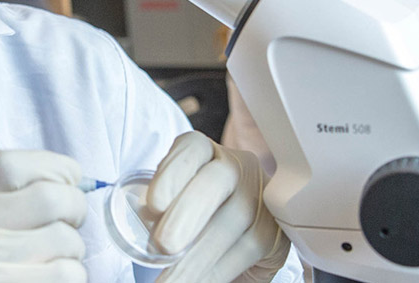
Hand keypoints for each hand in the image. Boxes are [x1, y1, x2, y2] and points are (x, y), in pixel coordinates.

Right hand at [0, 150, 88, 282]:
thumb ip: (6, 202)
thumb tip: (74, 182)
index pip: (12, 164)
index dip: (53, 169)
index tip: (67, 182)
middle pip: (50, 199)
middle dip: (74, 213)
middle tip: (66, 228)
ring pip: (68, 241)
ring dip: (71, 254)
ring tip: (47, 265)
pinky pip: (67, 275)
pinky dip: (67, 278)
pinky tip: (43, 282)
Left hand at [146, 132, 289, 282]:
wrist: (232, 243)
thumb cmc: (194, 219)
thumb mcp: (171, 205)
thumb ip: (159, 209)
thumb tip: (144, 221)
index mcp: (204, 153)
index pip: (191, 149)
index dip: (171, 172)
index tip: (153, 204)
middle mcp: (236, 167)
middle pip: (215, 181)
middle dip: (186, 214)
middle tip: (162, 246)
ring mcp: (260, 197)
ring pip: (232, 222)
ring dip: (197, 257)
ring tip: (171, 280)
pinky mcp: (275, 229)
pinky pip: (248, 249)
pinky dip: (217, 271)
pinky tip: (198, 281)